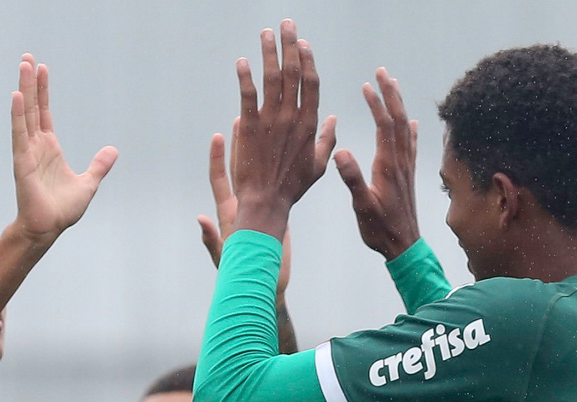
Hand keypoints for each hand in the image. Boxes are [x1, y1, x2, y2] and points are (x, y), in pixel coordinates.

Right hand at [10, 54, 117, 246]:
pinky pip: (19, 135)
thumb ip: (99, 166)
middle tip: (28, 57)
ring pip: (24, 115)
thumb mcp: (88, 183)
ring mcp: (27, 152)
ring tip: (24, 66)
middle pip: (32, 107)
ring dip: (23, 90)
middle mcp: (36, 146)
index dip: (42, 91)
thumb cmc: (63, 210)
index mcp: (49, 148)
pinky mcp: (22, 162)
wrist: (49, 228)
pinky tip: (16, 96)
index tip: (41, 69)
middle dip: (30, 82)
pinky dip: (17, 116)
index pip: (44, 113)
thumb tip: (113, 150)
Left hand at [198, 125, 292, 299]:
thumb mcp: (225, 257)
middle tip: (243, 118)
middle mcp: (242, 209)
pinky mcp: (274, 219)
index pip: (220, 180)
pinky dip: (278, 175)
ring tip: (264, 130)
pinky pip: (274, 191)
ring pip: (258, 178)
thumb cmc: (242, 276)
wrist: (264, 287)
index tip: (217, 136)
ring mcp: (257, 213)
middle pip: (239, 171)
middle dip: (240, 146)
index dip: (217, 159)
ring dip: (259, 155)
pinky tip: (287, 158)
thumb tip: (200, 219)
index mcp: (230, 215)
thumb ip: (211, 239)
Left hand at [232, 21, 336, 240]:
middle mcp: (291, 118)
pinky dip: (245, 76)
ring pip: (271, 78)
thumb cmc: (291, 188)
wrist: (266, 202)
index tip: (303, 43)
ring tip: (266, 33)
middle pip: (292, 73)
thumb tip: (333, 119)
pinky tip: (243, 61)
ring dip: (268, 53)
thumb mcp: (317, 166)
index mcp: (308, 125)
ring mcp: (270, 121)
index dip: (307, 60)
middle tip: (286, 24)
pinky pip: (248, 95)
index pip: (311, 84)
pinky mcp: (249, 127)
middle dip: (289, 45)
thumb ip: (327, 140)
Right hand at [334, 68, 420, 259]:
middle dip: (390, 94)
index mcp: (387, 166)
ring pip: (406, 129)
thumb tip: (341, 152)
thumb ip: (352, 179)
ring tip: (393, 88)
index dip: (376, 104)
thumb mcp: (362, 206)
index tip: (367, 85)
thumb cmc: (381, 230)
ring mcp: (406, 168)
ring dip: (399, 106)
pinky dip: (411, 130)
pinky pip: (411, 146)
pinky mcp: (408, 176)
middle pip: (398, 120)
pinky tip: (413, 124)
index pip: (384, 126)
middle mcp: (400, 162)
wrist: (404, 246)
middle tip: (382, 73)